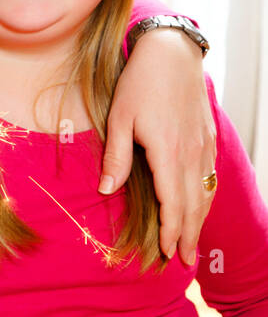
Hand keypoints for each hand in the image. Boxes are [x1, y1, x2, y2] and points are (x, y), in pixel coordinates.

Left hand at [104, 29, 215, 264]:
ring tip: (192, 243)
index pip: (173, 203)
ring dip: (199, 220)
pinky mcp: (208, 138)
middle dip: (188, 235)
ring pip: (204, 192)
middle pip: (193, 205)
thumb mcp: (118, 120)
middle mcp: (191, 154)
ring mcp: (203, 147)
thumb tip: (107, 190)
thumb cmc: (138, 85)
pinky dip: (204, 197)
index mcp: (167, 153)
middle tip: (183, 261)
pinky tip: (198, 206)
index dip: (170, 231)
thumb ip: (116, 157)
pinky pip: (208, 177)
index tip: (167, 252)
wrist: (171, 55)